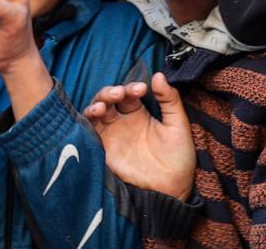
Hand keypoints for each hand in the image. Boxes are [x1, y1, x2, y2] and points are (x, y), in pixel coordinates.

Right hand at [84, 73, 195, 200]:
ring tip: (105, 105)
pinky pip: (89, 130)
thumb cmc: (178, 159)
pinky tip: (95, 113)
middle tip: (121, 94)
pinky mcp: (102, 149)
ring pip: (96, 111)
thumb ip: (170, 100)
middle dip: (112, 92)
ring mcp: (111, 135)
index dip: (132, 86)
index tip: (141, 88)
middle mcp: (122, 122)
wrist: (170, 190)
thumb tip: (159, 75)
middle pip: (109, 98)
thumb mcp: (178, 125)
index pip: (129, 92)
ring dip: (98, 103)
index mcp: (140, 114)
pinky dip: (88, 119)